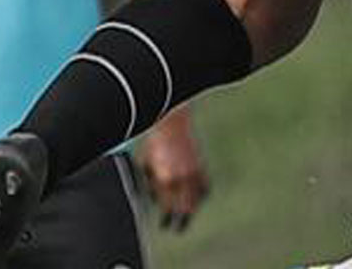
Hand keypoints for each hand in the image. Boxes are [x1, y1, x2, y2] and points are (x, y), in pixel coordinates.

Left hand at [138, 111, 208, 231]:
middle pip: (183, 208)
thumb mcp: (146, 164)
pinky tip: (198, 198)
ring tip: (188, 217)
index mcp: (165, 179)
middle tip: (178, 228)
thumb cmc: (154, 142)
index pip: (167, 207)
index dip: (166, 218)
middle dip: (180, 220)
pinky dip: (202, 193)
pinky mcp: (201, 165)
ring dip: (192, 209)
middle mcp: (181, 178)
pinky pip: (204, 186)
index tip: (164, 224)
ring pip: (196, 199)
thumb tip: (153, 198)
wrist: (172, 123)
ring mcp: (193, 171)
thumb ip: (150, 183)